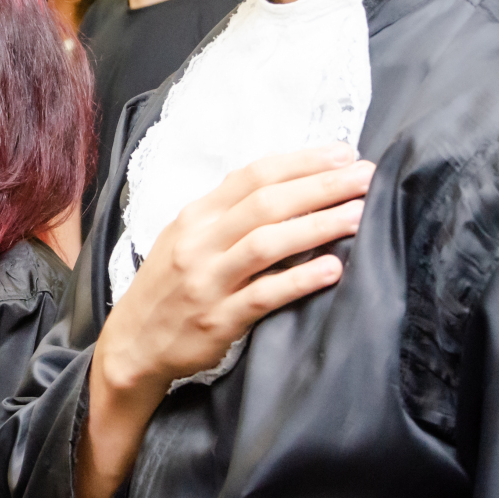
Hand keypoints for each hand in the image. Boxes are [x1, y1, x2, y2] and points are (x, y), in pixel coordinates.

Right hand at [75, 144, 371, 497]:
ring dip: (317, 226)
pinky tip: (333, 269)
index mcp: (195, 215)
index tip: (343, 153)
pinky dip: (300, 280)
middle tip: (366, 177)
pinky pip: (264, 295)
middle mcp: (199, 242)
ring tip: (359, 215)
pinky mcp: (218, 319)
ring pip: (267, 243)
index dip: (301, 161)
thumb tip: (289, 186)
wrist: (132, 344)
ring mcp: (207, 281)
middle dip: (321, 185)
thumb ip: (228, 214)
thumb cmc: (169, 286)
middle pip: (266, 203)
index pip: (252, 175)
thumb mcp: (186, 238)